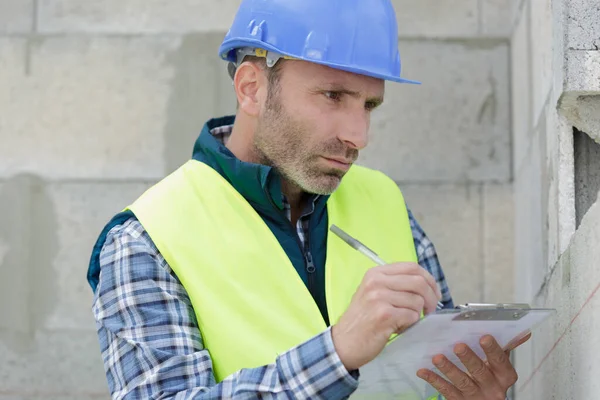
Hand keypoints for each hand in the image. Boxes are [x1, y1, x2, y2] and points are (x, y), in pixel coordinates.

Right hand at [331, 262, 441, 370]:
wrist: (344, 342)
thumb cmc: (362, 320)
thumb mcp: (373, 293)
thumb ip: (395, 285)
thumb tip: (426, 285)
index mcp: (375, 273)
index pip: (411, 267)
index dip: (429, 279)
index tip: (434, 293)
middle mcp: (376, 282)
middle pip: (418, 282)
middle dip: (431, 297)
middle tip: (430, 310)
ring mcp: (379, 298)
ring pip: (417, 301)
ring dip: (416, 315)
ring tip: (402, 322)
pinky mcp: (384, 315)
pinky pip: (412, 316)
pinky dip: (410, 325)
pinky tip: (397, 328)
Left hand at [417, 333, 531, 398]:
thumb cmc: (491, 377)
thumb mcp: (500, 364)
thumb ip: (505, 347)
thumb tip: (523, 332)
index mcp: (504, 375)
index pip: (501, 362)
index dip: (493, 350)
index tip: (484, 337)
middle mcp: (493, 388)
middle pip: (480, 372)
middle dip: (469, 359)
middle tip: (458, 346)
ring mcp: (476, 397)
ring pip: (463, 382)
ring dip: (449, 369)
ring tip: (437, 357)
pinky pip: (447, 391)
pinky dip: (434, 380)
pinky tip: (423, 371)